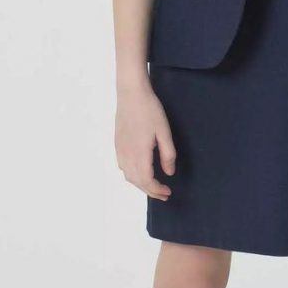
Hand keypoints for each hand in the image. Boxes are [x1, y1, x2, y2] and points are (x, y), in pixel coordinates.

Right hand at [115, 78, 175, 199]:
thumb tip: (169, 173)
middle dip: (150, 191)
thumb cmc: (149, 110)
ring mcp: (120, 149)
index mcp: (139, 153)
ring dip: (140, 184)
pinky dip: (132, 175)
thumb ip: (168, 154)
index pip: (147, 181)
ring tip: (153, 185)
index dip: (157, 190)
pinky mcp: (117, 143)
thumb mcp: (164, 132)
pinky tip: (139, 172)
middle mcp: (127, 154)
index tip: (168, 192)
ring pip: (128, 175)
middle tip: (163, 194)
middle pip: (136, 181)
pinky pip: (122, 166)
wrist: (131, 93)